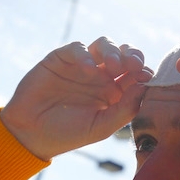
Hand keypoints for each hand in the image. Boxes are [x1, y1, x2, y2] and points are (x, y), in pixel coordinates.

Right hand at [0, 37, 152, 159]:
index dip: (144, 72)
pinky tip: (88, 69)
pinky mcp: (61, 59)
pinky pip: (78, 48)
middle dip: (132, 56)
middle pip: (124, 55)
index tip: (148, 77)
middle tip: (135, 66)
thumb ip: (125, 110)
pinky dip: (85, 55)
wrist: (31, 134)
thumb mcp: (101, 127)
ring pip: (104, 45)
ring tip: (114, 64)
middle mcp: (100, 77)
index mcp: (114, 93)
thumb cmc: (67, 134)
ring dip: (113, 51)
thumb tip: (145, 86)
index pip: (136, 75)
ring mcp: (81, 66)